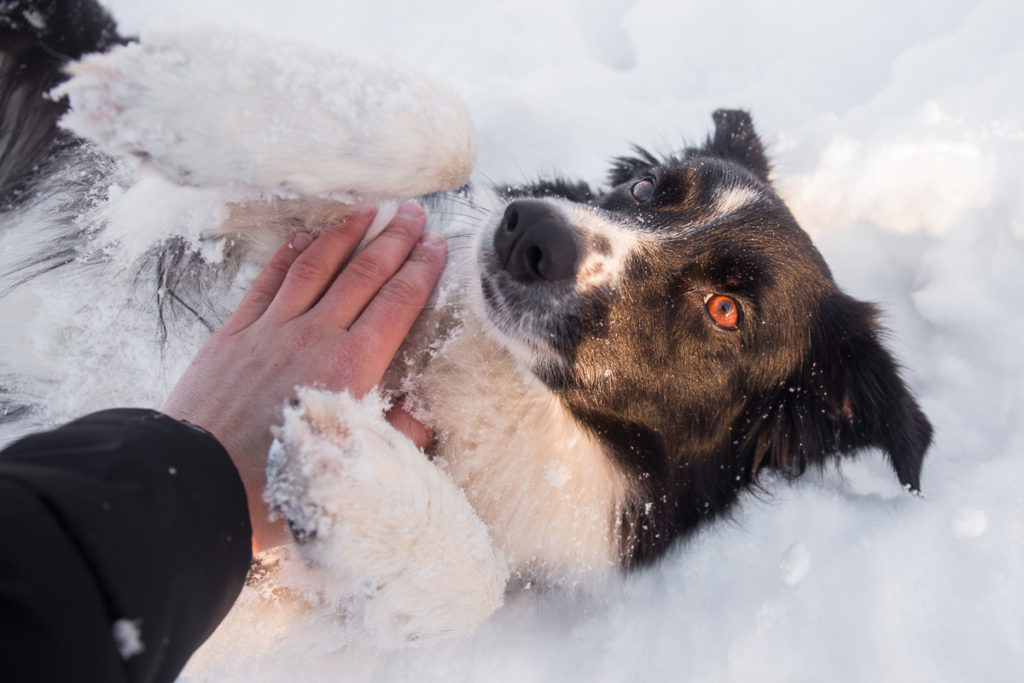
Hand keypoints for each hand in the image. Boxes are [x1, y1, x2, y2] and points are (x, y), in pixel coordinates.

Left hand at [162, 202, 445, 551]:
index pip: (397, 303)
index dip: (421, 270)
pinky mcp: (234, 333)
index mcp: (351, 368)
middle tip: (412, 213)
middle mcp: (314, 337)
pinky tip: (305, 238)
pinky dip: (289, 254)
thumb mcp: (356, 473)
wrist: (198, 485)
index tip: (437, 245)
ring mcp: (270, 329)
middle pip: (363, 274)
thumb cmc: (279, 486)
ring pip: (316, 265)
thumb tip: (419, 412)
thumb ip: (396, 437)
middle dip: (393, 239)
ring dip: (346, 234)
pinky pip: (267, 281)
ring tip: (369, 211)